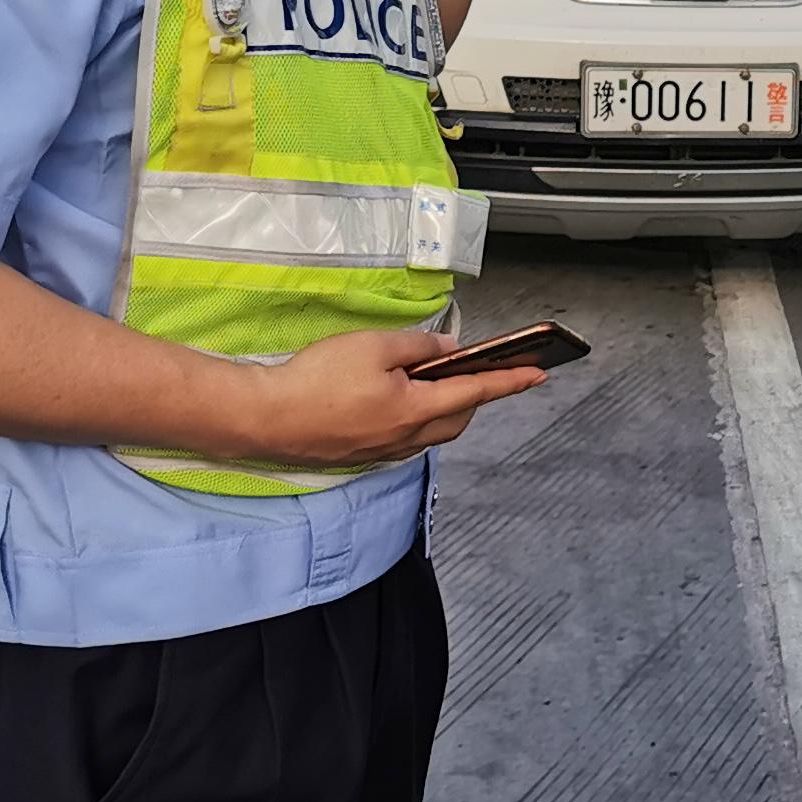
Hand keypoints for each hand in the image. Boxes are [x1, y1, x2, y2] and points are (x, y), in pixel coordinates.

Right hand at [230, 327, 544, 467]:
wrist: (264, 418)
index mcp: (415, 410)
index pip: (476, 392)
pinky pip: (405, 440)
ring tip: (439, 383)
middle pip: (457, 420)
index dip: (509, 380)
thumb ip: (417, 347)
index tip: (537, 375)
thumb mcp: (373, 346)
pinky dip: (417, 421)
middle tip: (482, 373)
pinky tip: (399, 402)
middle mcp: (405, 438)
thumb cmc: (316, 380)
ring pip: (431, 433)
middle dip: (475, 397)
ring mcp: (383, 452)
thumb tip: (446, 350)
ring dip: (445, 410)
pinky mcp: (361, 456)